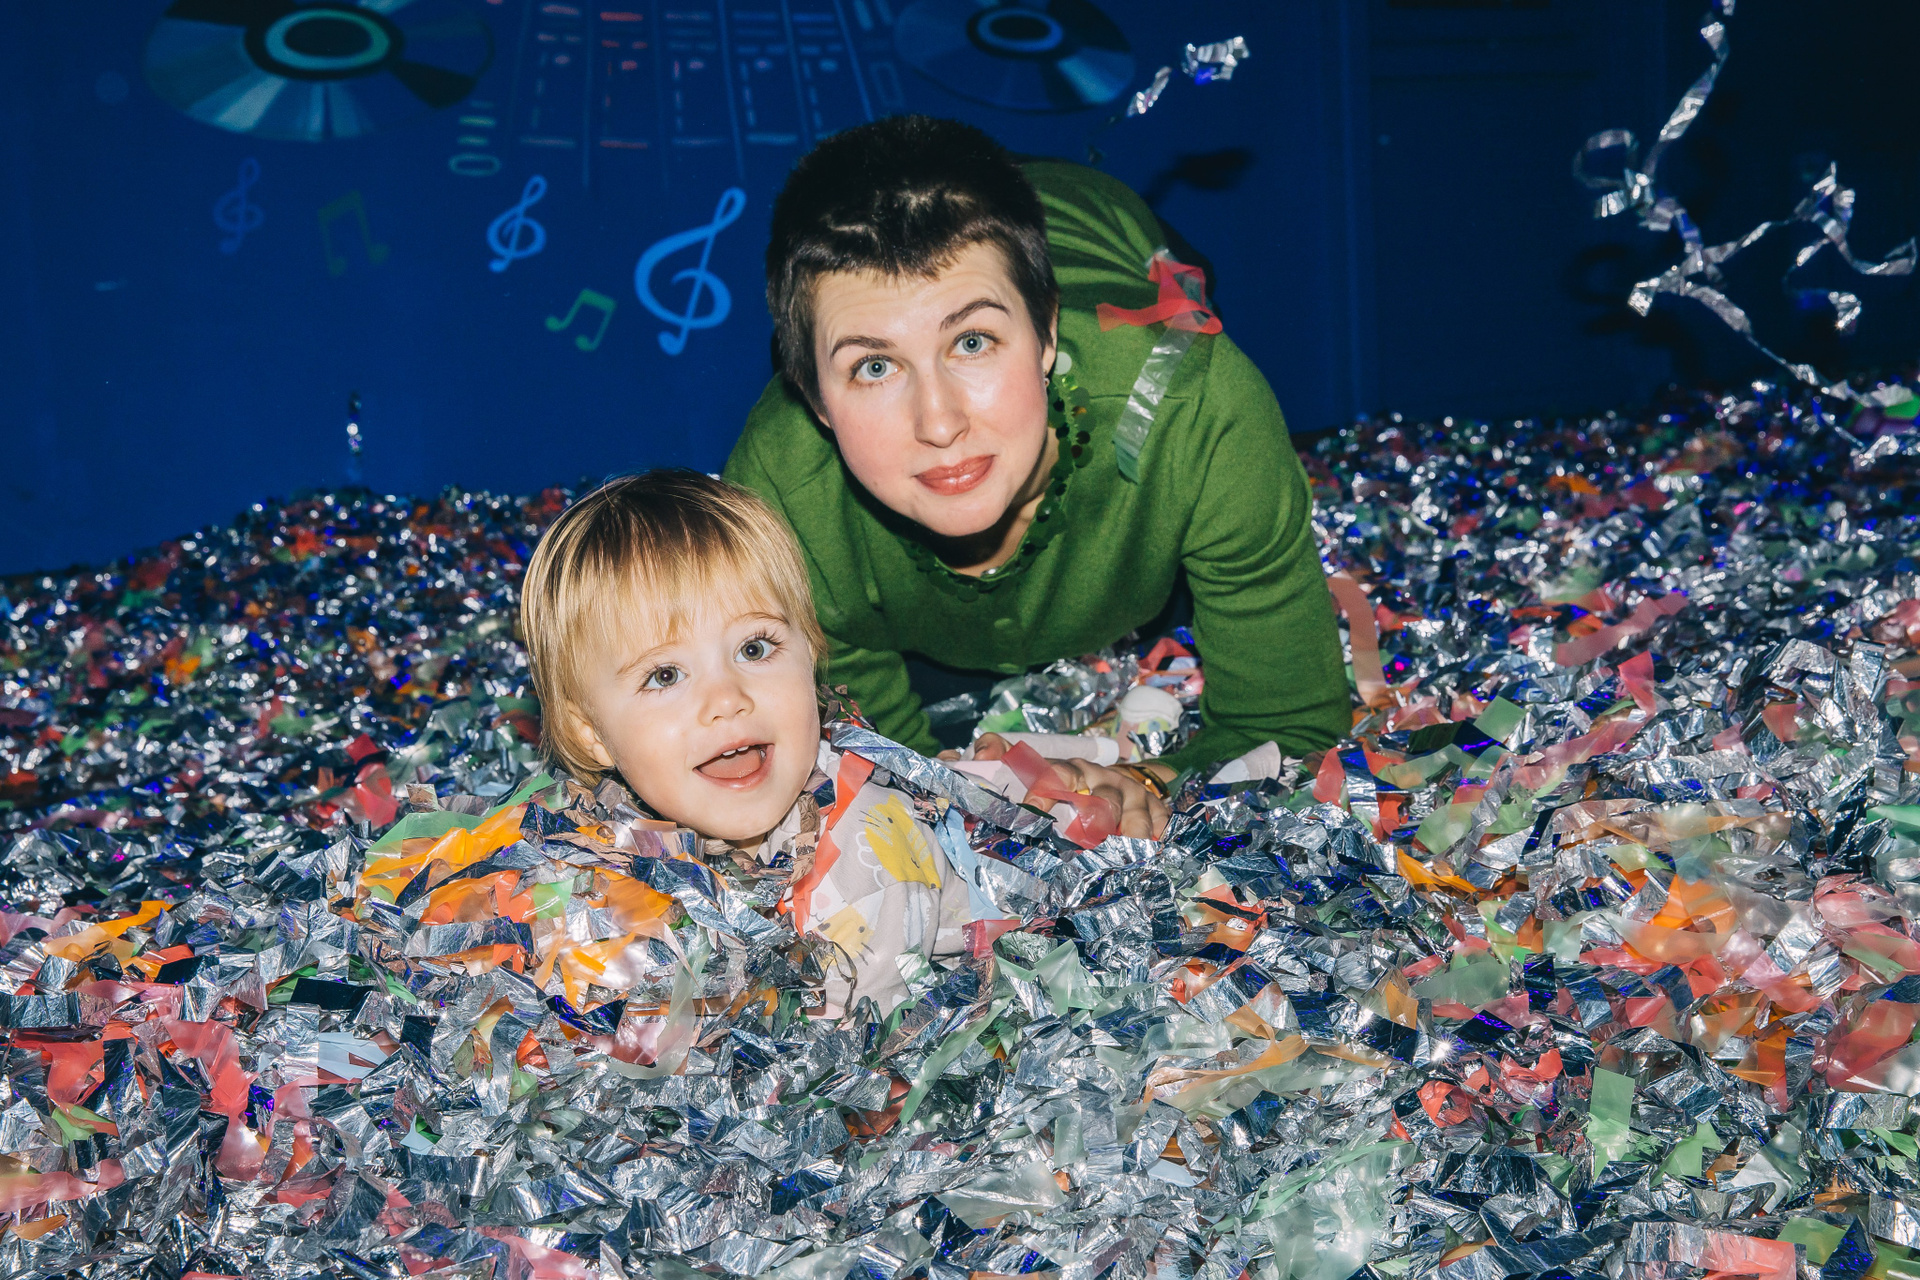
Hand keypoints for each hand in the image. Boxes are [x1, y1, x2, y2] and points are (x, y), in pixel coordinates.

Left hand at [969, 733, 1170, 839]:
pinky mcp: (1153, 807)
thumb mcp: (1028, 766)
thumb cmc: (1061, 781)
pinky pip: (1161, 821)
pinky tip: (1155, 856)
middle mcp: (1102, 779)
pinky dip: (1160, 838)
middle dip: (1098, 819)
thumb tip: (971, 758)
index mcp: (1070, 770)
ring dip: (1132, 835)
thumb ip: (996, 755)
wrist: (1110, 780)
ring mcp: (1131, 794)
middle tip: (1087, 842)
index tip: (1032, 811)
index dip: (1045, 790)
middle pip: (1104, 799)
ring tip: (1127, 857)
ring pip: (1135, 814)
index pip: (1058, 775)